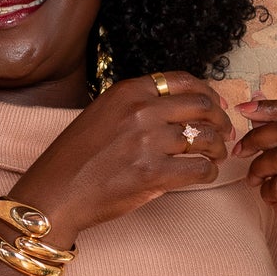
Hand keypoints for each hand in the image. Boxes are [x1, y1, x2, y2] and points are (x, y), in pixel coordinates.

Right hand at [6, 72, 236, 244]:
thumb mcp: (100, 116)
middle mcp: (141, 111)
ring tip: (216, 157)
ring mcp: (148, 141)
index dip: (208, 93)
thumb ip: (134, 109)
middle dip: (221, 121)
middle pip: (202, 106)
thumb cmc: (73, 161)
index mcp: (128, 92)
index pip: (183, 80)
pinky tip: (204, 175)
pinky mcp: (153, 173)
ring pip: (206, 137)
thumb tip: (173, 114)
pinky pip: (198, 168)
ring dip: (217, 148)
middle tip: (224, 135)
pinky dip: (208, 172)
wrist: (53, 195)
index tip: (216, 107)